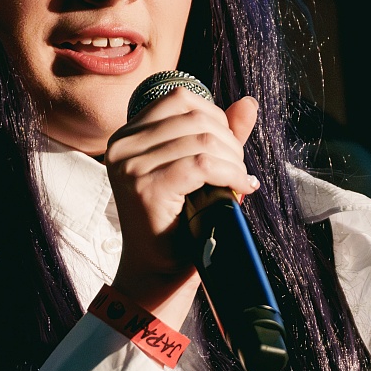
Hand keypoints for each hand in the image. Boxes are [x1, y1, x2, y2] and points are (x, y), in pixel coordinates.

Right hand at [104, 91, 260, 317]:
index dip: (215, 117)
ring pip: (202, 141)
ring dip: (233, 161)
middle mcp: (122, 146)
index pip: (179, 99)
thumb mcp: (199, 170)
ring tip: (239, 182)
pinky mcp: (146, 189)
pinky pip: (201, 165)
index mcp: (127, 136)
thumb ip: (221, 135)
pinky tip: (241, 188)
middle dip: (229, 141)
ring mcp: (130, 167)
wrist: (158, 271)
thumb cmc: (179, 222)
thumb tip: (249, 102)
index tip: (228, 148)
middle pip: (194, 117)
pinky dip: (230, 174)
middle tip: (238, 171)